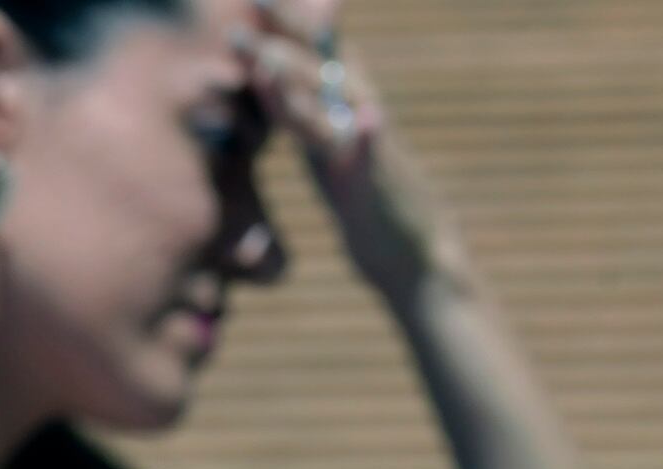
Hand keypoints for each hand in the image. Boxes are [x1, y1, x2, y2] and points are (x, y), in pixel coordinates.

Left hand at [230, 0, 462, 299]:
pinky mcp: (372, 185)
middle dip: (284, 33)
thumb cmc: (367, 195)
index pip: (313, 51)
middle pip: (317, 65)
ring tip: (269, 58)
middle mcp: (356, 115)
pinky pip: (371, 160)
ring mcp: (366, 148)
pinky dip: (368, 138)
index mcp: (341, 105)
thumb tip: (280, 72)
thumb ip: (308, 104)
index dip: (287, 21)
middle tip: (250, 0)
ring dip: (299, 82)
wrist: (412, 249)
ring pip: (330, 108)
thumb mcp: (329, 142)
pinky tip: (369, 117)